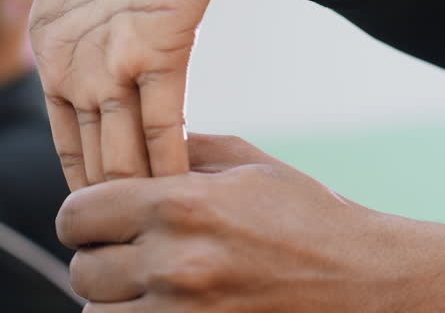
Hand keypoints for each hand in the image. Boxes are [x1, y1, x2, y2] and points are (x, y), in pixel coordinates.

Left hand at [56, 134, 444, 311]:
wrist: (366, 282)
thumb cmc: (309, 218)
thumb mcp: (250, 164)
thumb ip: (185, 150)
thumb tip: (132, 147)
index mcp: (183, 204)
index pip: (78, 214)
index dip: (85, 216)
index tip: (101, 220)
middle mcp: (176, 262)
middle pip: (83, 270)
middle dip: (101, 259)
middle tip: (130, 254)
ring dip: (115, 302)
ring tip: (149, 286)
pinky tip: (166, 307)